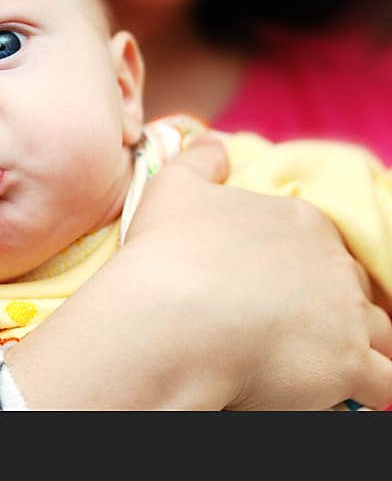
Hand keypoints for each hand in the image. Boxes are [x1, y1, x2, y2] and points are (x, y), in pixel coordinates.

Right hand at [5, 137, 391, 409]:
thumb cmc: (167, 254)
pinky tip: (360, 391)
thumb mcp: (172, 188)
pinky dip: (376, 386)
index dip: (304, 268)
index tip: (277, 288)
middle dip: (334, 306)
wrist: (167, 319)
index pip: (322, 245)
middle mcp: (333, 264)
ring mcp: (346, 315)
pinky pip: (386, 381)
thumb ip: (199, 159)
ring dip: (359, 345)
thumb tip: (216, 144)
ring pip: (378, 332)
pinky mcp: (347, 366)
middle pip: (352, 287)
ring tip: (330, 359)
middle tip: (302, 327)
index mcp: (300, 220)